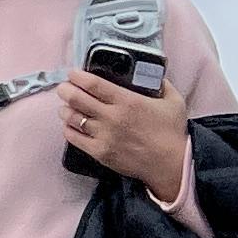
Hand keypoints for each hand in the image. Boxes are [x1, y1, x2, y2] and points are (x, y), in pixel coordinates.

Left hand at [60, 66, 188, 200]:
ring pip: (72, 118)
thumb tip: (152, 73)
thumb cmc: (172, 133)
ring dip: (65, 109)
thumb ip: (161, 84)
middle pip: (76, 98)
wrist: (172, 165)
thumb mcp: (173, 101)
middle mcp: (112, 117)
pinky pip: (75, 138)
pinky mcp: (100, 152)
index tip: (73, 74)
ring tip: (66, 106)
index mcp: (127, 101)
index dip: (78, 76)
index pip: (93, 84)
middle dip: (65, 90)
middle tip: (64, 88)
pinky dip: (69, 129)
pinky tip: (70, 125)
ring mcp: (104, 136)